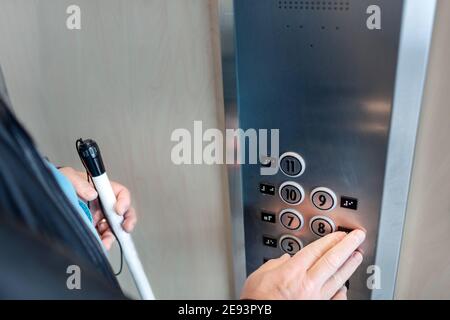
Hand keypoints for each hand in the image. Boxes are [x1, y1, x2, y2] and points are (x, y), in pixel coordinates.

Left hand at [59, 167, 136, 249]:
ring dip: (112, 236)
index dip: (124, 201)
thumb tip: (92, 194)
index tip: (119, 210)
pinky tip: (100, 244)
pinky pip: (100, 236)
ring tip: (107, 241)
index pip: (120, 193)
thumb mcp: (69, 176)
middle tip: (126, 227)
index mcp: (101, 189)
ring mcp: (97, 217)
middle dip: (127, 220)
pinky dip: (102, 242)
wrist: (44, 194)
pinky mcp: (90, 228)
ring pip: (112, 228)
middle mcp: (102, 204)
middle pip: (123, 212)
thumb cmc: (60, 181)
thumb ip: (80, 183)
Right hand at [240, 230, 365, 299]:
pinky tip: (345, 287)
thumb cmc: (257, 301)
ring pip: (338, 278)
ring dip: (350, 265)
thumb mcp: (259, 276)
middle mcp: (307, 284)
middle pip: (332, 260)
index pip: (317, 250)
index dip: (331, 240)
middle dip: (347, 246)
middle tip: (357, 237)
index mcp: (292, 272)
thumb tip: (285, 259)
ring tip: (357, 256)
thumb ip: (274, 265)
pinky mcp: (317, 309)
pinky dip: (342, 292)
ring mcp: (315, 299)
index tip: (340, 233)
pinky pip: (335, 300)